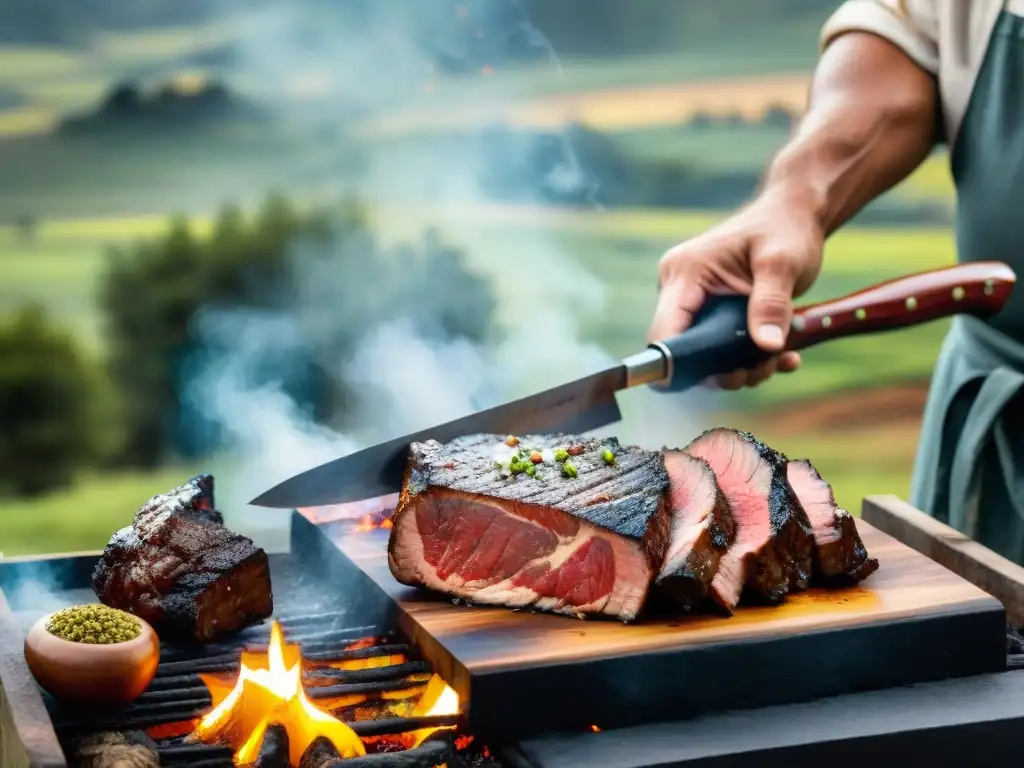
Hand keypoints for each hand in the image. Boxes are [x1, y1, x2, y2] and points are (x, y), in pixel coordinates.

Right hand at [648, 189, 824, 389]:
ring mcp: (694, 304)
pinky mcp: (710, 314)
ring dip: (742, 368)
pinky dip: (750, 359)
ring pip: (705, 356)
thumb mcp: (783, 263)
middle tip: (762, 369)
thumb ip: (772, 304)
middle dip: (723, 369)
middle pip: (684, 350)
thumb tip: (768, 347)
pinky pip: (721, 349)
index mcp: (685, 273)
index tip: (714, 380)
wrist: (793, 215)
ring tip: (779, 358)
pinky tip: (783, 356)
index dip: (677, 364)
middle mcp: (680, 290)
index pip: (665, 332)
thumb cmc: (785, 229)